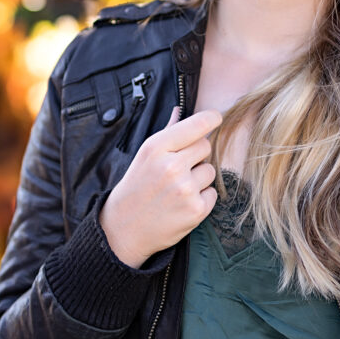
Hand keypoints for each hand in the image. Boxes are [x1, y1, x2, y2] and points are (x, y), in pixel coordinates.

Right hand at [99, 106, 221, 267]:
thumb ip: (167, 132)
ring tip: (177, 189)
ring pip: (210, 171)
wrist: (123, 229)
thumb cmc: (136, 187)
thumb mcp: (145, 156)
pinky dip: (201, 198)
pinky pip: (212, 193)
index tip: (216, 117)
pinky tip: (181, 204)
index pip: (197, 125)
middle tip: (177, 170)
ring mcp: (185, 189)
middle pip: (205, 146)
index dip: (210, 118)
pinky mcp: (196, 209)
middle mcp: (171, 166)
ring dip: (199, 178)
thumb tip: (180, 109)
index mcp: (156, 148)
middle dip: (196, 156)